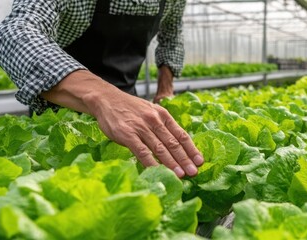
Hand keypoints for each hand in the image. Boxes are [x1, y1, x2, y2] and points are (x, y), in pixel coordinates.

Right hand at [41, 70, 202, 177]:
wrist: (107, 99)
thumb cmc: (131, 109)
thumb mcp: (151, 111)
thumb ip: (163, 125)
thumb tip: (177, 144)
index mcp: (163, 115)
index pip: (181, 135)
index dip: (192, 149)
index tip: (200, 161)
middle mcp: (155, 121)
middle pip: (173, 143)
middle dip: (185, 159)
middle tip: (194, 173)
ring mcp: (141, 128)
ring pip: (160, 148)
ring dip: (172, 163)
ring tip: (181, 175)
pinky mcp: (127, 135)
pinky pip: (142, 151)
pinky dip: (151, 163)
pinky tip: (158, 172)